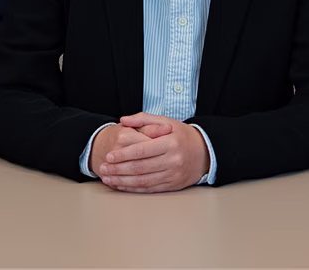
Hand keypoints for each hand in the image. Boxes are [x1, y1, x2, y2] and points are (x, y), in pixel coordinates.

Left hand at [94, 112, 210, 191]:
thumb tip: (124, 120)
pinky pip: (149, 189)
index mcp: (171, 143)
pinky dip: (133, 188)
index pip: (142, 150)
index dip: (124, 154)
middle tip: (103, 168)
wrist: (205, 152)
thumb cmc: (182, 136)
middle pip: (140, 167)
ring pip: (143, 181)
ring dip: (123, 181)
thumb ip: (144, 119)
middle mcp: (173, 160)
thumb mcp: (166, 121)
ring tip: (108, 178)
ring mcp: (173, 175)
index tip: (110, 156)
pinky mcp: (173, 185)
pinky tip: (122, 185)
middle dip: (118, 169)